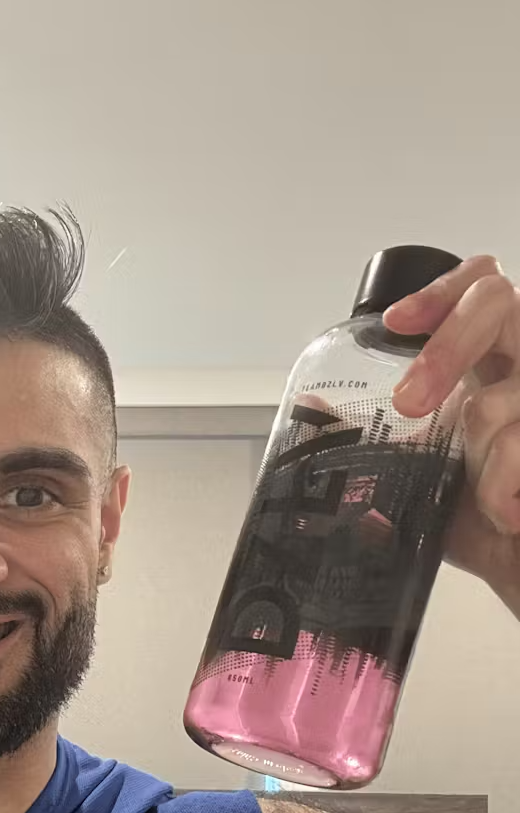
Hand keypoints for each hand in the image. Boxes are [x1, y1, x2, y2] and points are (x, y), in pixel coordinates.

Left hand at [384, 256, 519, 614]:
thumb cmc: (484, 523)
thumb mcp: (422, 476)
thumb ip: (380, 440)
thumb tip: (312, 410)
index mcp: (493, 364)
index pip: (481, 288)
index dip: (442, 290)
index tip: (396, 323)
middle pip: (497, 302)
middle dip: (444, 351)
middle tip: (410, 403)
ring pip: (499, 394)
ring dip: (482, 452)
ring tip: (489, 501)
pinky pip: (517, 445)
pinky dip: (503, 489)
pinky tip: (510, 513)